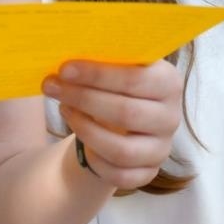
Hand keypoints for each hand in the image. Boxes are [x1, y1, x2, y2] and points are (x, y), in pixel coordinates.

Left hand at [45, 59, 182, 190]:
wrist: (123, 125)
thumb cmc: (117, 88)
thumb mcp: (118, 69)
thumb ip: (106, 59)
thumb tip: (71, 48)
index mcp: (169, 83)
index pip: (135, 79)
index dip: (98, 75)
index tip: (65, 69)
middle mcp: (170, 117)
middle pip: (125, 112)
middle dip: (83, 98)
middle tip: (52, 86)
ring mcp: (161, 149)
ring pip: (120, 149)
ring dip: (84, 129)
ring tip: (64, 109)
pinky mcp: (149, 173)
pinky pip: (118, 174)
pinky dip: (94, 159)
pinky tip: (79, 141)